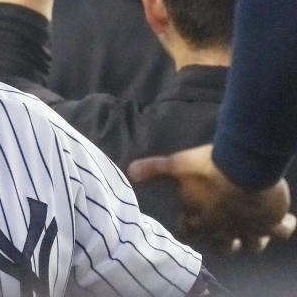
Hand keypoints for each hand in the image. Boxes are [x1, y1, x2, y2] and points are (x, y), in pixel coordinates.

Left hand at [127, 144, 296, 251]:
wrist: (244, 166)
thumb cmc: (208, 167)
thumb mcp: (177, 165)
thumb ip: (154, 170)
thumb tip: (130, 171)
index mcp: (199, 216)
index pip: (188, 231)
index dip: (188, 228)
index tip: (188, 223)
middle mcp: (223, 229)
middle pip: (223, 247)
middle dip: (223, 242)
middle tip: (224, 231)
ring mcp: (249, 229)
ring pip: (253, 246)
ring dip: (253, 239)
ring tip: (254, 229)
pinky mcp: (272, 223)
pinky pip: (283, 231)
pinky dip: (285, 226)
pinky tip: (286, 220)